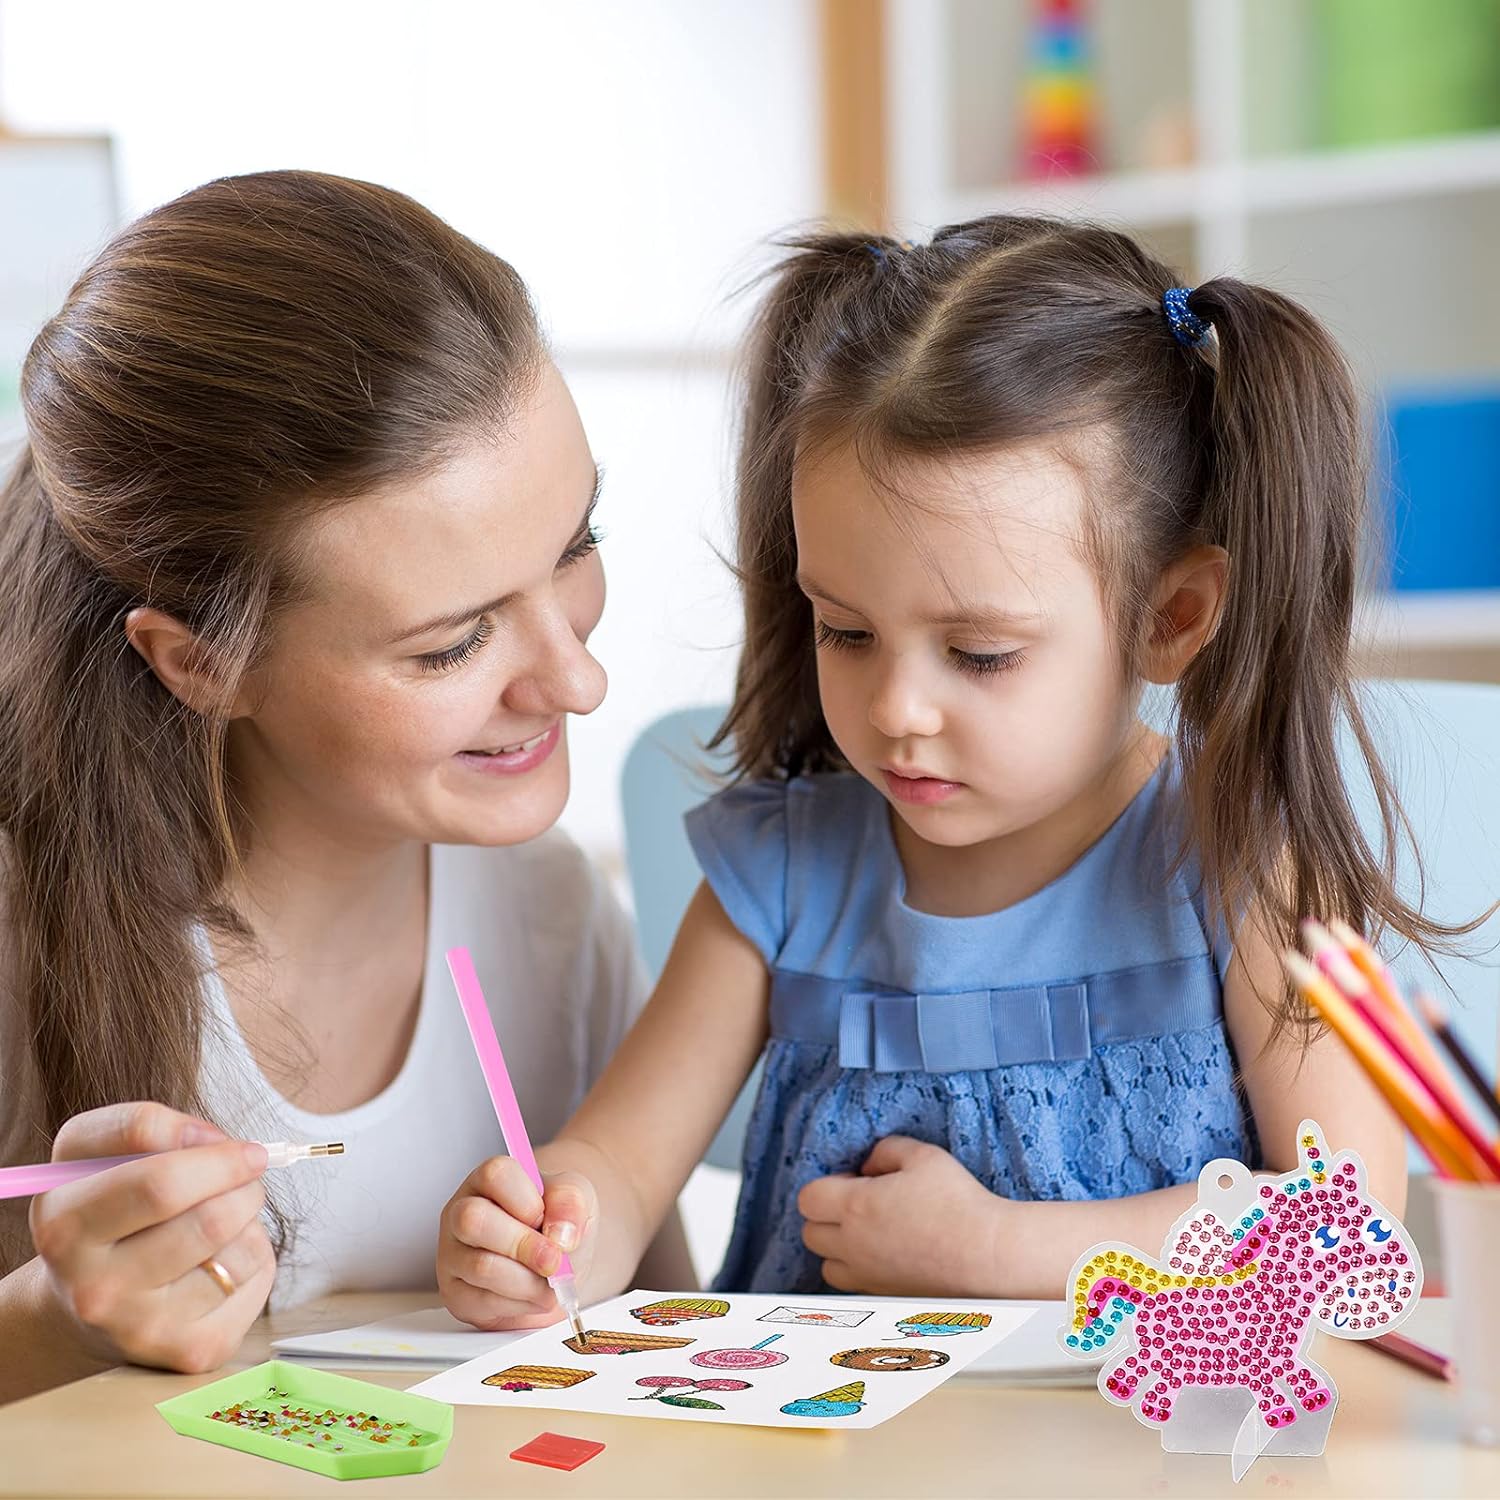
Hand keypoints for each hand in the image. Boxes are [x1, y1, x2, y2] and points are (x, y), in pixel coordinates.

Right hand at [28, 1102, 274, 1373]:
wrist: (89, 1304)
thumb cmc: (108, 1212)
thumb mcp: (97, 1158)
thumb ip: (145, 1130)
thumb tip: (218, 1143)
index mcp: (64, 1223)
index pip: (155, 1176)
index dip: (200, 1139)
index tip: (220, 1137)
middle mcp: (92, 1284)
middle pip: (208, 1216)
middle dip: (242, 1177)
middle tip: (247, 1166)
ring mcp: (140, 1326)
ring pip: (239, 1247)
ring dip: (250, 1212)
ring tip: (226, 1209)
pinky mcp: (186, 1350)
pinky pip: (254, 1276)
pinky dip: (254, 1251)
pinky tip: (221, 1256)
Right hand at [437, 1156, 595, 1330]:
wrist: (557, 1265)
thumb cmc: (558, 1225)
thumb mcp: (576, 1199)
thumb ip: (571, 1201)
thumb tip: (559, 1234)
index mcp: (488, 1180)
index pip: (495, 1175)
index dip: (526, 1200)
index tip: (546, 1218)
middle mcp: (461, 1212)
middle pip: (473, 1220)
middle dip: (523, 1245)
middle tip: (554, 1261)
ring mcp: (453, 1255)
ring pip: (481, 1267)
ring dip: (528, 1281)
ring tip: (551, 1283)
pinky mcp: (456, 1295)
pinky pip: (483, 1302)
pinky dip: (521, 1303)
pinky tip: (534, 1295)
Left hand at [797, 1135, 1008, 1295]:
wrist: (988, 1256)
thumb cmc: (958, 1202)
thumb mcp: (923, 1155)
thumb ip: (885, 1150)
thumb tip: (868, 1165)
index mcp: (855, 1207)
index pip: (808, 1199)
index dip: (826, 1185)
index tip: (854, 1181)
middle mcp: (853, 1246)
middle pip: (810, 1233)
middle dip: (827, 1216)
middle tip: (861, 1204)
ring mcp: (868, 1276)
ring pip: (827, 1266)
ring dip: (838, 1249)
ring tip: (870, 1234)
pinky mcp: (885, 1297)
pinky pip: (853, 1286)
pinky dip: (859, 1272)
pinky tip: (887, 1255)